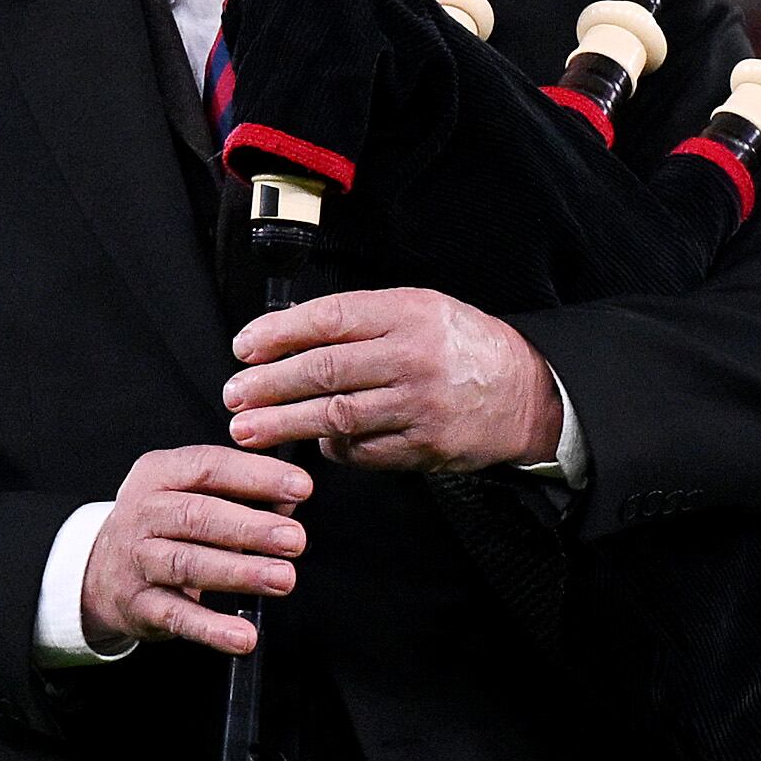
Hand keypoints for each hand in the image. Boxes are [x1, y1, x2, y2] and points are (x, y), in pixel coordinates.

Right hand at [80, 444, 311, 656]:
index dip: (256, 476)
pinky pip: (178, 616)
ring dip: (239, 573)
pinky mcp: (139, 605)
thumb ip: (241, 493)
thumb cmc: (165, 525)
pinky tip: (243, 636)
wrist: (101, 571)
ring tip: (282, 579)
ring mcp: (137, 561)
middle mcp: (143, 513)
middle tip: (295, 539)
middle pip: (197, 516)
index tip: (301, 487)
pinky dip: (212, 629)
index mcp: (159, 474)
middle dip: (251, 528)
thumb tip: (288, 503)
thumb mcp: (192, 494)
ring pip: (188, 564)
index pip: (209, 467)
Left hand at [227, 287, 564, 471]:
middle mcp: (415, 357)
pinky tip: (313, 442)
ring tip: (247, 429)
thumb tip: (286, 336)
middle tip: (233, 395)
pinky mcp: (425, 447)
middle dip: (269, 386)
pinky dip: (332, 447)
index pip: (329, 319)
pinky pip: (362, 450)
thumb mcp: (420, 310)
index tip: (243, 348)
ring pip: (336, 416)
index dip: (278, 334)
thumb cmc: (462, 346)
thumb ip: (362, 320)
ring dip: (283, 424)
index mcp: (410, 313)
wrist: (527, 393)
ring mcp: (421, 406)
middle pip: (325, 371)